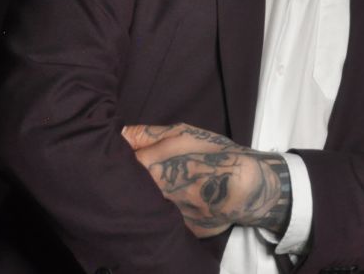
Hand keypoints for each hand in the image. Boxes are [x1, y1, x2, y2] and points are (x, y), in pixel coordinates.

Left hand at [122, 124, 291, 238]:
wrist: (245, 187)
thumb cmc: (214, 153)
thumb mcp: (182, 133)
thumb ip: (147, 134)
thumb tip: (120, 134)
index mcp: (150, 169)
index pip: (118, 165)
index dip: (120, 160)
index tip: (126, 156)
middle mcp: (153, 196)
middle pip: (129, 188)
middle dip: (132, 180)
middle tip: (148, 171)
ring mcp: (165, 215)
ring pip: (145, 205)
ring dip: (148, 197)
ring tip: (167, 186)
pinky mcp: (177, 229)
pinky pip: (165, 218)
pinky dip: (167, 210)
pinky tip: (181, 201)